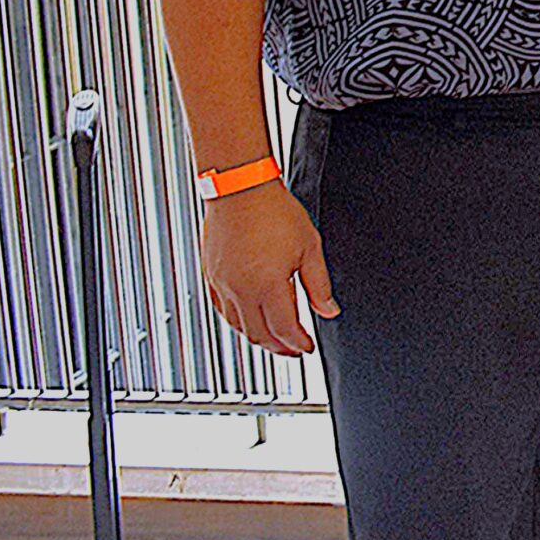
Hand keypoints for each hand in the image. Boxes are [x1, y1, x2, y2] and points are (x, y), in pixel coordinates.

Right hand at [202, 182, 336, 356]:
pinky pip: (223, 310)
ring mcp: (222, 284)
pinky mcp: (211, 276)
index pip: (285, 329)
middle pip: (260, 334)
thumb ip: (319, 284)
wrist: (240, 189)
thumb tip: (328, 310)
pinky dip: (238, 322)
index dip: (298, 343)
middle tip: (294, 350)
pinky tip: (248, 320)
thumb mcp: (309, 247)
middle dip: (280, 347)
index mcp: (268, 285)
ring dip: (258, 338)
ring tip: (275, 340)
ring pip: (239, 326)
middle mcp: (241, 290)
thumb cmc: (274, 211)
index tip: (308, 347)